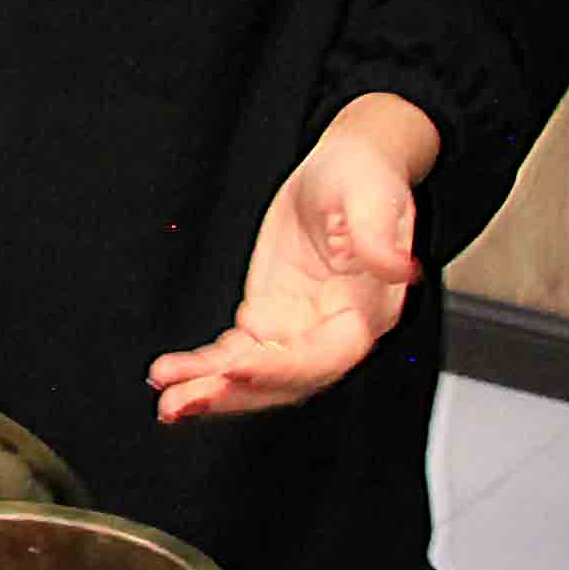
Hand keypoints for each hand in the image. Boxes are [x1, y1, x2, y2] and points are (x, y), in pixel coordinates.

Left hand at [152, 94, 439, 420]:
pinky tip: (174, 374)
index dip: (282, 368)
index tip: (236, 367)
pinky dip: (205, 367)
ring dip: (212, 391)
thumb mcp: (373, 194)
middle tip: (184, 400)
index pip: (326, 357)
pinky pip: (236, 353)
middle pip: (285, 380)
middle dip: (234, 395)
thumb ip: (379, 234)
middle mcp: (332, 332)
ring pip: (256, 376)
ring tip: (168, 399)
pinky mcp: (271, 319)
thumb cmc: (364, 178)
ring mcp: (299, 329)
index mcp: (367, 311)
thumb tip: (400, 266)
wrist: (342, 169)